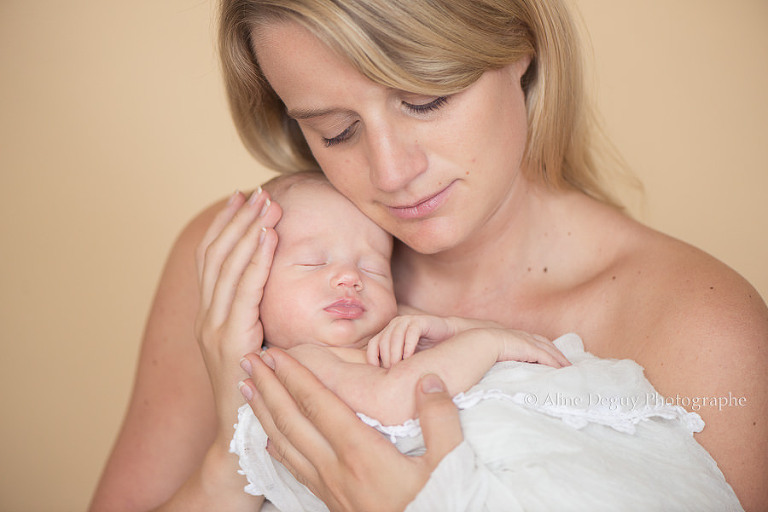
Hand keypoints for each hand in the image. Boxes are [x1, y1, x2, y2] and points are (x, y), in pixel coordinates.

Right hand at [194, 188, 280, 432]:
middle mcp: (207, 318)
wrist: (238, 436)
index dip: (225, 226)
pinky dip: (255, 260)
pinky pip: (244, 292)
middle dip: (238, 220)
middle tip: (257, 191)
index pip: (212, 260)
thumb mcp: (255, 346)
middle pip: (217, 256)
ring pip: (228, 267)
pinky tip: (268, 238)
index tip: (240, 199)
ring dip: (248, 230)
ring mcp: (213, 329)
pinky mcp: (228, 342)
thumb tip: (279, 289)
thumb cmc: (256, 390)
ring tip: (265, 204)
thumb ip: (258, 318)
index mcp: (211, 316)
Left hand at [239, 348, 463, 511]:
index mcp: (361, 452)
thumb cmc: (435, 505)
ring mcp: (328, 486)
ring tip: (246, 388)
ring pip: (284, 442)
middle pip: (290, 419)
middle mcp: (336, 468)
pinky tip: (266, 436)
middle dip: (268, 385)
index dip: (294, 375)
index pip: (317, 404)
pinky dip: (274, 445)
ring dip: (262, 411)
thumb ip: (440, 419)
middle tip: (249, 358)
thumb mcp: (450, 464)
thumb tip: (428, 379)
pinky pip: (292, 468)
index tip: (276, 353)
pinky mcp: (329, 500)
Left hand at [367, 315, 458, 366]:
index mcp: (388, 332)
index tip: (378, 373)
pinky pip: (411, 332)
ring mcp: (407, 321)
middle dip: (387, 359)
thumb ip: (395, 364)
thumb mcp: (407, 359)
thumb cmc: (426, 352)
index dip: (373, 358)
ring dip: (396, 353)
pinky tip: (410, 357)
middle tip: (393, 372)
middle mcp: (395, 324)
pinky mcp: (420, 321)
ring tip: (400, 366)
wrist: (448, 337)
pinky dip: (409, 345)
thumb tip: (379, 382)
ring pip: (395, 337)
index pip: (373, 344)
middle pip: (383, 342)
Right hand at [492, 329, 570, 367]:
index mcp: (517, 336)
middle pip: (547, 344)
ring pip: (550, 350)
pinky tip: (560, 370)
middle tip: (566, 363)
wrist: (482, 341)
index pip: (537, 341)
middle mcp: (525, 336)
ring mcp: (528, 341)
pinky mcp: (529, 348)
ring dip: (560, 359)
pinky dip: (554, 363)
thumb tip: (501, 363)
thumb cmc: (485, 345)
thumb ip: (502, 354)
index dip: (546, 348)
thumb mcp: (496, 349)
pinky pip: (546, 357)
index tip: (553, 356)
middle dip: (558, 353)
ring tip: (567, 368)